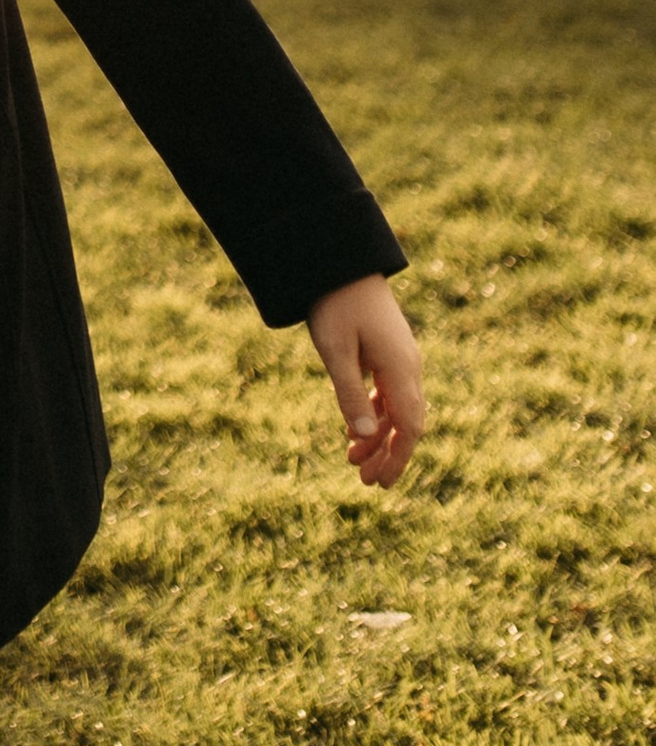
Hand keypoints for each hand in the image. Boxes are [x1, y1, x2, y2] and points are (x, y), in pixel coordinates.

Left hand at [307, 276, 425, 487]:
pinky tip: (356, 429)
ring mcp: (401, 358)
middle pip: (408, 423)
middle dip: (390, 454)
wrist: (342, 262)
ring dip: (379, 436)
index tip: (381, 483)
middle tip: (367, 482)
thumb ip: (350, 394)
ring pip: (398, 409)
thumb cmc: (336, 304)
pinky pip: (390, 393)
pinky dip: (376, 414)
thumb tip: (365, 437)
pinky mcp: (390, 352)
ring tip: (353, 459)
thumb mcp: (336, 351)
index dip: (398, 458)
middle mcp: (409, 366)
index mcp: (401, 369)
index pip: (410, 427)